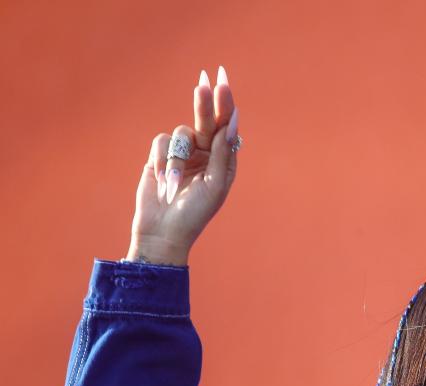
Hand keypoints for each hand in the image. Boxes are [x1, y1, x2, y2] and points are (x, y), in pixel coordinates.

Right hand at [127, 66, 239, 265]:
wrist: (163, 232)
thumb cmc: (195, 213)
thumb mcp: (215, 184)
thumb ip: (223, 151)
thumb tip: (233, 121)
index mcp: (223, 159)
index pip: (226, 125)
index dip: (225, 102)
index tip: (222, 80)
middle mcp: (204, 153)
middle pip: (206, 119)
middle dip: (205, 102)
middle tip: (204, 82)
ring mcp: (182, 154)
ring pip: (181, 134)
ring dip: (176, 159)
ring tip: (173, 185)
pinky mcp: (159, 157)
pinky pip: (162, 142)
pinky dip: (161, 161)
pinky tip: (161, 180)